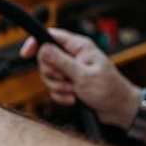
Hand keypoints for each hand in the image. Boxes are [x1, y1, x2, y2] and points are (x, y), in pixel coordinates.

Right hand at [20, 28, 139, 127]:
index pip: (51, 36)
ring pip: (49, 75)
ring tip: (74, 92)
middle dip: (52, 75)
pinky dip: (61, 96)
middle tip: (66, 81)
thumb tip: (43, 48)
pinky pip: (54, 88)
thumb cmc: (110, 90)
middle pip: (46, 59)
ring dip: (58, 88)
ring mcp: (71, 70)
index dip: (36, 43)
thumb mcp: (84, 76)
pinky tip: (74, 99)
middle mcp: (73, 56)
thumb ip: (62, 62)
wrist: (119, 109)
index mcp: (79, 47)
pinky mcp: (70, 83)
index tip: (25, 54)